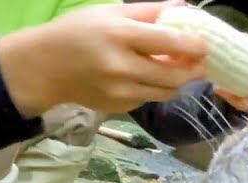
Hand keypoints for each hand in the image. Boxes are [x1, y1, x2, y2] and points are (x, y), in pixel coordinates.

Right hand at [0, 2, 208, 115]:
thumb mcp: (109, 12)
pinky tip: (149, 77)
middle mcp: (122, 67)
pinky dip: (156, 89)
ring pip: (166, 92)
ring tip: (179, 68)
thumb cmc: (77, 32)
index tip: (204, 44)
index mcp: (120, 36)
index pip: (169, 42)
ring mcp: (121, 92)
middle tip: (200, 62)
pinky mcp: (119, 108)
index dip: (193, 45)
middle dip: (194, 69)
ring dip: (178, 81)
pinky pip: (149, 99)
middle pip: (175, 75)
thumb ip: (149, 10)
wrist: (44, 67)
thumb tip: (184, 7)